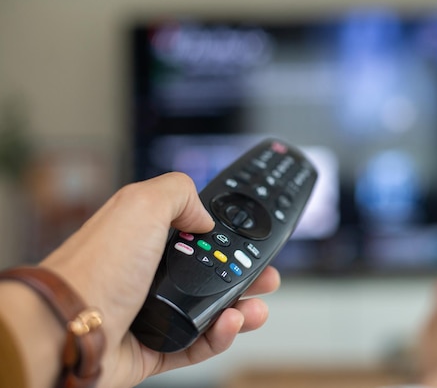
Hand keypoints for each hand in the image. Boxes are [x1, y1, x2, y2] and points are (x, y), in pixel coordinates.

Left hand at [41, 172, 280, 386]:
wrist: (65, 331)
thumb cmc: (94, 269)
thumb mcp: (141, 204)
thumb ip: (179, 193)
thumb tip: (204, 216)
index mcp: (148, 237)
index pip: (199, 234)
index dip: (229, 237)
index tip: (252, 241)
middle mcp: (151, 273)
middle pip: (212, 273)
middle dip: (246, 275)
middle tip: (266, 277)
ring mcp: (154, 311)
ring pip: (211, 311)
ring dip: (241, 309)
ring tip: (254, 309)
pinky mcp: (154, 348)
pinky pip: (198, 345)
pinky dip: (220, 337)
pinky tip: (229, 325)